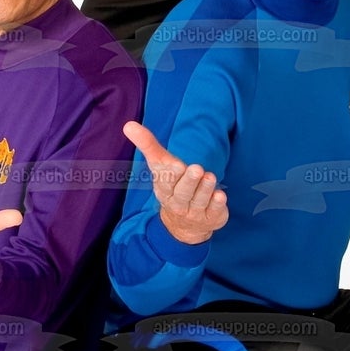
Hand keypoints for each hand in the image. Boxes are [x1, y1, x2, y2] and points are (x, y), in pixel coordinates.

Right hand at [122, 121, 227, 245]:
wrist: (183, 225)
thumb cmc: (172, 186)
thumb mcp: (160, 167)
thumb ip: (148, 145)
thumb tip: (128, 125)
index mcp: (164, 188)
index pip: (165, 181)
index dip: (171, 174)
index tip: (175, 164)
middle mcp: (178, 202)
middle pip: (183, 192)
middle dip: (189, 180)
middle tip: (196, 169)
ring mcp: (194, 211)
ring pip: (199, 200)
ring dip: (205, 188)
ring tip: (210, 177)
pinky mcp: (211, 217)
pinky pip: (214, 210)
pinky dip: (217, 203)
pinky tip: (220, 195)